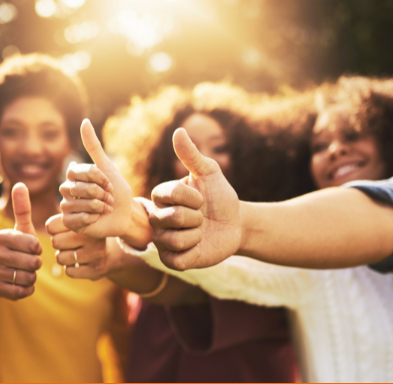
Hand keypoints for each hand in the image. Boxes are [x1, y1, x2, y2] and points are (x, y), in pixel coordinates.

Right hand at [0, 183, 42, 299]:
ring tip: (28, 272)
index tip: (34, 248)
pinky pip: (19, 293)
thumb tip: (20, 184)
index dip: (37, 248)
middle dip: (36, 264)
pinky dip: (26, 289)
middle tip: (33, 262)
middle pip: (30, 263)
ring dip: (32, 277)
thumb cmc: (14, 246)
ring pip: (26, 278)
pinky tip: (24, 283)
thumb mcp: (21, 227)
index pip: (31, 244)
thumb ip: (22, 208)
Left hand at [46, 214, 109, 279]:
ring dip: (64, 258)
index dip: (54, 231)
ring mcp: (95, 253)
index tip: (63, 232)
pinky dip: (71, 269)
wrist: (110, 255)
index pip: (51, 226)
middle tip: (69, 244)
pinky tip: (81, 264)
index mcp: (84, 221)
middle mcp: (92, 236)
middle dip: (59, 245)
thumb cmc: (85, 237)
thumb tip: (49, 228)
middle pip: (55, 242)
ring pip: (61, 258)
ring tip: (75, 254)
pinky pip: (69, 271)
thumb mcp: (76, 225)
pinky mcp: (96, 269)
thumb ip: (60, 222)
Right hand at [59, 119, 132, 237]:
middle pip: (78, 188)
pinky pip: (75, 218)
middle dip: (100, 193)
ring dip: (98, 206)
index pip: (80, 171)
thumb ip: (93, 146)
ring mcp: (67, 206)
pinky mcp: (69, 222)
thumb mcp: (108, 167)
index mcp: (74, 176)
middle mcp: (67, 189)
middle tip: (109, 198)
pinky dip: (91, 218)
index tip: (110, 184)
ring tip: (106, 208)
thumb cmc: (117, 191)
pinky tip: (98, 218)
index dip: (99, 178)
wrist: (125, 215)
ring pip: (76, 203)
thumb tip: (84, 121)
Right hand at [150, 128, 241, 269]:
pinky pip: (177, 259)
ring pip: (174, 239)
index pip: (169, 194)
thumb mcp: (209, 173)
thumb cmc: (220, 197)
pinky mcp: (171, 260)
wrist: (236, 225)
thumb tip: (178, 131)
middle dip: (196, 217)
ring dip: (197, 235)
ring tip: (200, 232)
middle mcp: (156, 218)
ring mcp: (162, 240)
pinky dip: (193, 252)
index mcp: (161, 196)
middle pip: (171, 218)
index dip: (193, 197)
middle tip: (201, 217)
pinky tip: (197, 247)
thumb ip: (191, 155)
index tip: (202, 198)